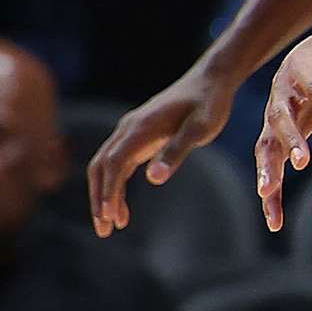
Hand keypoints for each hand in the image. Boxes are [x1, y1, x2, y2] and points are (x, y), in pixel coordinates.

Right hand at [88, 64, 237, 236]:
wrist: (212, 79)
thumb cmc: (210, 103)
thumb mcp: (201, 129)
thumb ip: (177, 151)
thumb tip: (153, 179)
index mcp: (141, 127)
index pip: (114, 164)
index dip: (108, 191)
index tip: (109, 217)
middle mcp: (129, 128)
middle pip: (101, 166)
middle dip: (99, 198)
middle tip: (104, 230)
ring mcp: (131, 131)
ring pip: (105, 165)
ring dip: (104, 194)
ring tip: (112, 225)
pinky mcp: (138, 135)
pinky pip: (118, 163)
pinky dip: (115, 185)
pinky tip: (122, 207)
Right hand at [255, 24, 311, 230]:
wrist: (310, 54)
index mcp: (304, 68)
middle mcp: (282, 94)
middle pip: (280, 117)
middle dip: (290, 140)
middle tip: (302, 162)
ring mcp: (274, 117)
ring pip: (265, 145)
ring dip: (267, 170)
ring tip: (269, 197)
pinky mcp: (273, 137)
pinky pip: (268, 165)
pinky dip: (270, 193)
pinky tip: (273, 222)